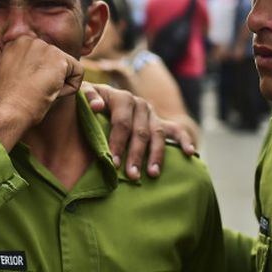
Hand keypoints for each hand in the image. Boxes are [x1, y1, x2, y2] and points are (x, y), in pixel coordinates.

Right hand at [0, 35, 83, 149]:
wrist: (10, 109)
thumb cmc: (1, 94)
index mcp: (20, 41)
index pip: (44, 60)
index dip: (37, 78)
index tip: (24, 86)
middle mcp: (33, 40)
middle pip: (57, 64)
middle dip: (50, 80)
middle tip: (33, 91)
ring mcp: (47, 48)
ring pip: (68, 70)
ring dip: (59, 86)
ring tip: (41, 92)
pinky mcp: (60, 60)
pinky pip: (78, 75)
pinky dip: (69, 89)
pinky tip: (51, 92)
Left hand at [82, 83, 197, 179]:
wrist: (96, 98)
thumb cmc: (86, 103)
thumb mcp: (81, 96)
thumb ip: (87, 97)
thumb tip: (98, 107)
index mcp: (121, 97)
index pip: (122, 122)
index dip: (118, 143)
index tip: (114, 163)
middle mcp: (139, 104)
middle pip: (140, 132)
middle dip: (136, 155)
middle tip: (131, 175)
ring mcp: (151, 113)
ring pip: (158, 134)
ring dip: (156, 155)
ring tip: (152, 174)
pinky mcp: (159, 122)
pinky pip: (175, 130)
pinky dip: (184, 140)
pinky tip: (191, 153)